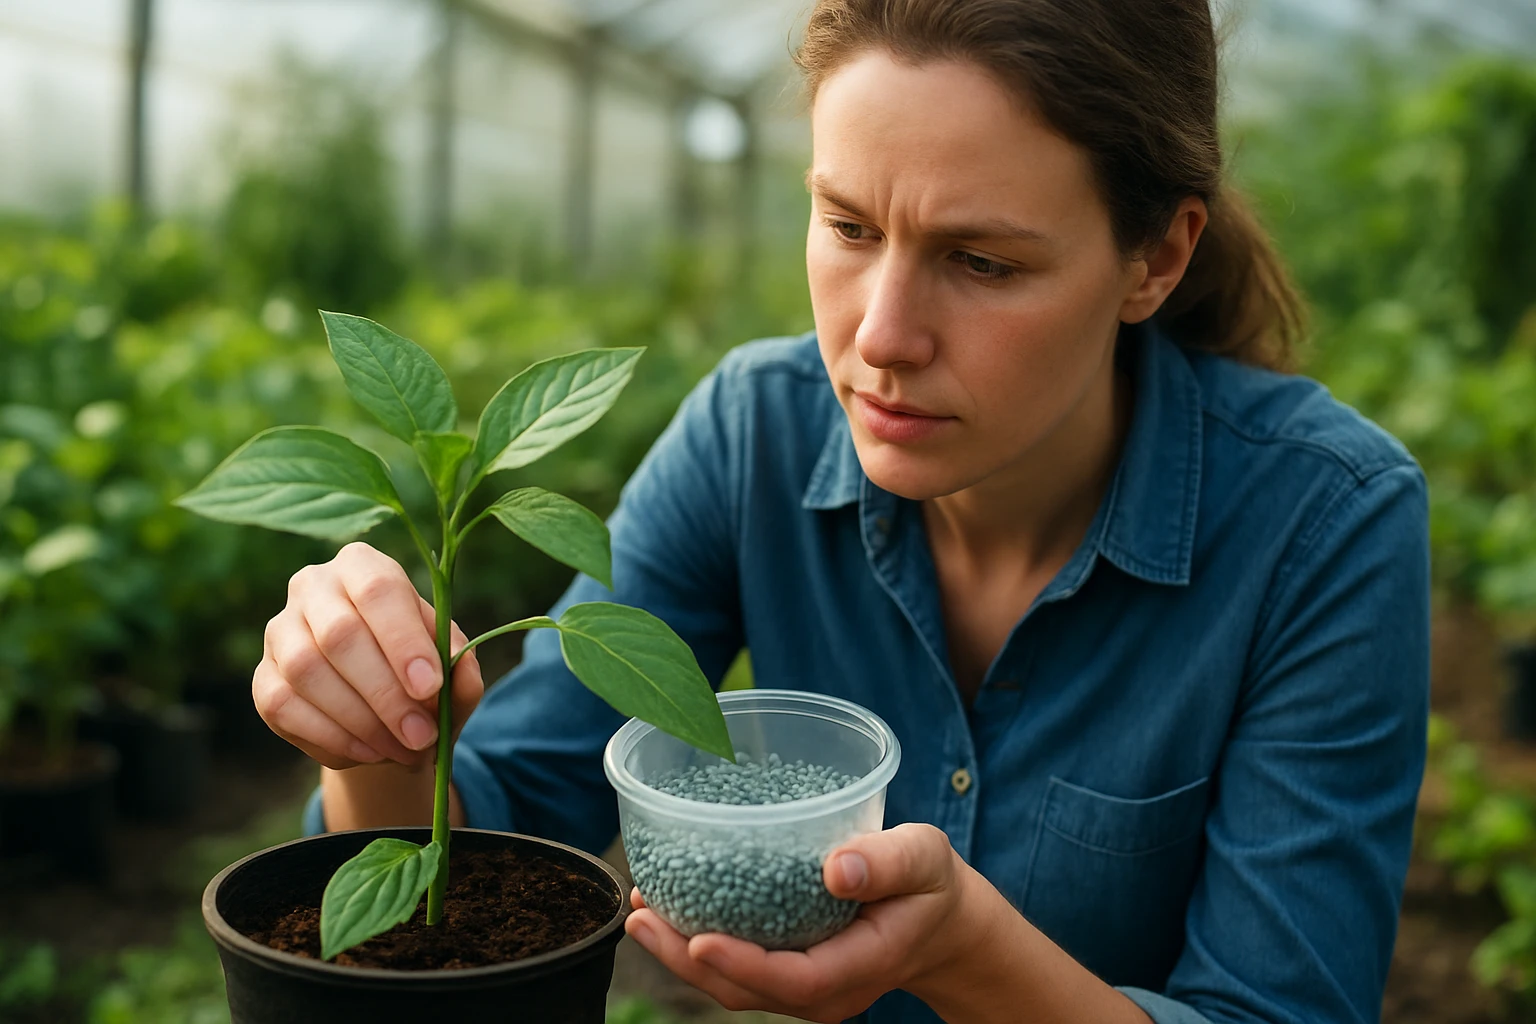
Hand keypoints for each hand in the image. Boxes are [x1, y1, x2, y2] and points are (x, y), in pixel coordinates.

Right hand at [252, 541, 482, 769]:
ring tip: (403, 750)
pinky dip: (331, 737)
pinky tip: (369, 752)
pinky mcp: (262, 678)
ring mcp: (279, 631)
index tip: (429, 687)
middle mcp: (313, 586)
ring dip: (361, 721)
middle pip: (340, 634)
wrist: (378, 707)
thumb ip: (461, 666)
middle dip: (386, 694)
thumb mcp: (450, 665)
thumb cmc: (418, 669)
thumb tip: (457, 673)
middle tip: (422, 736)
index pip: (379, 590)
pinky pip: (285, 707)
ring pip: (308, 672)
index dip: (404, 640)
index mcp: (363, 565)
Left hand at [624, 823, 977, 1022]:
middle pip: (746, 989)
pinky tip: (668, 908)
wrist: (941, 921)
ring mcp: (804, 986)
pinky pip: (737, 967)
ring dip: (680, 953)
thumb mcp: (924, 859)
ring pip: (733, 984)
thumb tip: (836, 868)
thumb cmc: (930, 883)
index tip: (698, 937)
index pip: (792, 979)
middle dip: (686, 959)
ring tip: (639, 912)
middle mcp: (824, 989)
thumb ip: (888, 863)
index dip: (742, 964)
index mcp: (858, 967)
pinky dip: (697, 942)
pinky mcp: (789, 969)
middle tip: (640, 917)